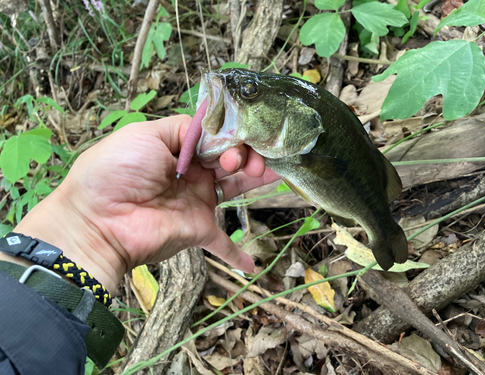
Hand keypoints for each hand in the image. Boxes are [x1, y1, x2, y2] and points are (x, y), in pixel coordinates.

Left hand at [10, 115, 278, 292]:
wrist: (96, 222)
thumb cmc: (116, 172)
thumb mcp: (144, 134)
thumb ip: (181, 128)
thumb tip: (211, 127)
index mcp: (177, 149)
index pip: (215, 137)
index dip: (232, 134)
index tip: (242, 135)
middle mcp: (190, 174)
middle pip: (229, 159)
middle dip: (245, 153)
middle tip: (246, 160)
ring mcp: (197, 202)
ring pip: (235, 188)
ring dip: (256, 180)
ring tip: (274, 171)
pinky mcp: (198, 230)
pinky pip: (222, 243)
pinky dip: (237, 254)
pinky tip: (252, 265)